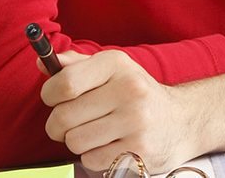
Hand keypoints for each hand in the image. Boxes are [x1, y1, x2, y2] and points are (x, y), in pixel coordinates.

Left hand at [39, 50, 205, 173]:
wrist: (182, 121)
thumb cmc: (136, 95)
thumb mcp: (113, 71)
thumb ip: (77, 66)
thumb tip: (42, 63)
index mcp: (118, 65)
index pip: (64, 84)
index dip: (50, 96)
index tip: (58, 99)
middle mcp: (130, 90)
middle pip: (63, 118)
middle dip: (58, 126)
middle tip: (72, 123)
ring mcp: (136, 121)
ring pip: (74, 142)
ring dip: (77, 142)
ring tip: (96, 133)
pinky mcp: (139, 150)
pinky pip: (90, 160)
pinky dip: (94, 156)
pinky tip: (111, 145)